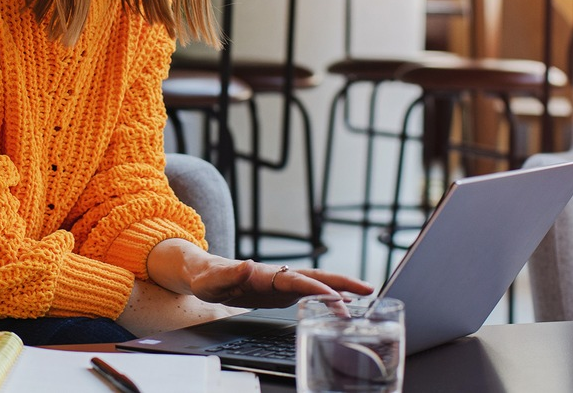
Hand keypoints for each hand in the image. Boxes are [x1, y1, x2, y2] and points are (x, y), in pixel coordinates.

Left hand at [145, 239, 372, 308]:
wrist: (203, 273)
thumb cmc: (206, 277)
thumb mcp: (211, 279)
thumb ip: (229, 273)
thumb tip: (248, 265)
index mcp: (264, 274)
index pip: (296, 281)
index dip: (316, 289)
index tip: (336, 297)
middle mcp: (278, 276)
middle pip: (315, 278)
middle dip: (341, 283)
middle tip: (368, 290)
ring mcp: (281, 283)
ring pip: (316, 285)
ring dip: (340, 291)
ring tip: (365, 300)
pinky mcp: (281, 292)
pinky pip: (309, 295)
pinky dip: (328, 299)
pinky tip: (343, 306)